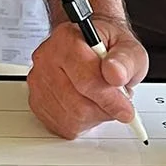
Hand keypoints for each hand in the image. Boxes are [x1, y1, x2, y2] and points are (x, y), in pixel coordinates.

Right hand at [28, 15, 148, 138]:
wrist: (91, 46)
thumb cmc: (108, 46)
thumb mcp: (128, 47)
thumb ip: (126, 60)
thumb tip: (116, 75)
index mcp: (67, 39)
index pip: (86, 79)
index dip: (110, 99)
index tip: (126, 110)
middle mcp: (47, 59)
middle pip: (78, 103)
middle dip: (105, 109)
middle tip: (120, 102)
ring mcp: (39, 82)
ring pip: (72, 117)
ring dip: (96, 115)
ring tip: (103, 98)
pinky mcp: (37, 102)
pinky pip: (64, 125)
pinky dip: (84, 122)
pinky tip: (90, 105)